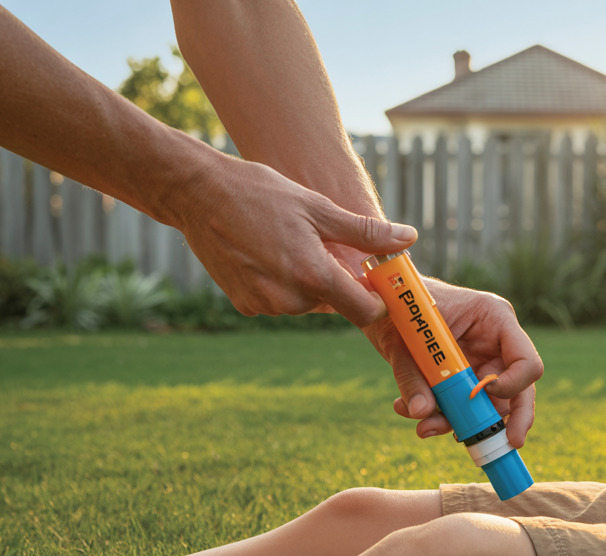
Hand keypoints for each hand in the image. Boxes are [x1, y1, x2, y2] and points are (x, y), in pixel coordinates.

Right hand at [174, 152, 416, 328]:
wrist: (197, 194)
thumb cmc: (260, 193)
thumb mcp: (319, 207)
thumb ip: (366, 232)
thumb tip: (409, 239)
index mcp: (313, 276)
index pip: (366, 311)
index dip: (377, 298)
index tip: (377, 278)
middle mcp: (289, 300)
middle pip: (336, 304)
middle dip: (337, 281)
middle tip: (321, 243)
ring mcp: (264, 306)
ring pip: (307, 303)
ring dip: (309, 281)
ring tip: (290, 243)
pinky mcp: (244, 305)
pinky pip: (279, 302)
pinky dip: (282, 284)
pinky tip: (268, 254)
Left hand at [363, 280, 542, 447]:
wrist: (380, 302)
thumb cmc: (398, 304)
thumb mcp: (402, 338)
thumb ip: (412, 376)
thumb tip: (422, 414)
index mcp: (495, 319)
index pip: (526, 361)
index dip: (514, 386)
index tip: (483, 396)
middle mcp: (494, 344)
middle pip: (518, 391)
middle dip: (508, 421)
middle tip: (508, 445)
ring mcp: (479, 363)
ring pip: (485, 407)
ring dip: (456, 423)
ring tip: (423, 427)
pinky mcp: (461, 379)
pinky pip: (459, 408)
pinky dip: (436, 417)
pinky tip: (408, 410)